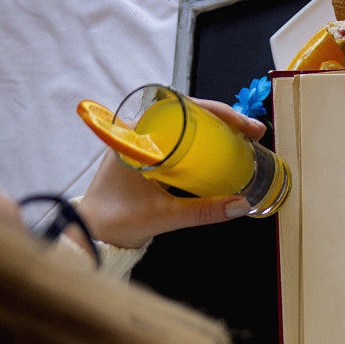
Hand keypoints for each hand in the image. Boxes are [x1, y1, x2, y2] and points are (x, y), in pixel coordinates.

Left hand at [77, 99, 266, 248]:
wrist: (91, 234)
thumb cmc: (115, 221)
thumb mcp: (164, 215)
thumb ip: (203, 211)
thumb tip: (240, 205)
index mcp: (135, 136)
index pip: (184, 109)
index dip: (219, 112)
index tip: (243, 124)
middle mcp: (137, 132)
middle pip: (190, 112)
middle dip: (226, 119)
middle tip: (253, 131)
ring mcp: (142, 142)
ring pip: (187, 124)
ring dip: (217, 128)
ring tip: (244, 137)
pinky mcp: (148, 155)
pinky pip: (180, 139)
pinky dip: (204, 141)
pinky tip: (223, 149)